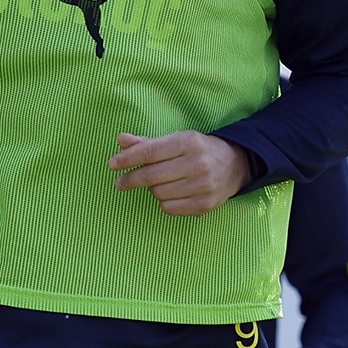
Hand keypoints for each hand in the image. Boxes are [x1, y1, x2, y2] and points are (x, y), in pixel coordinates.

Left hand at [108, 130, 250, 215]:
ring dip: (153, 189)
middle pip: (151, 175)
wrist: (235, 165)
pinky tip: (171, 193)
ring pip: (159, 193)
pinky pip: (169, 208)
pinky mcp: (205, 205)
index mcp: (189, 142)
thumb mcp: (176, 140)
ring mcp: (203, 186)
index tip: (112, 165)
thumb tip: (121, 139)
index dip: (127, 159)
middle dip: (131, 179)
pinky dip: (164, 202)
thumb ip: (147, 142)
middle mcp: (197, 163)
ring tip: (160, 183)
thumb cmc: (197, 150)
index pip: (150, 152)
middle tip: (120, 183)